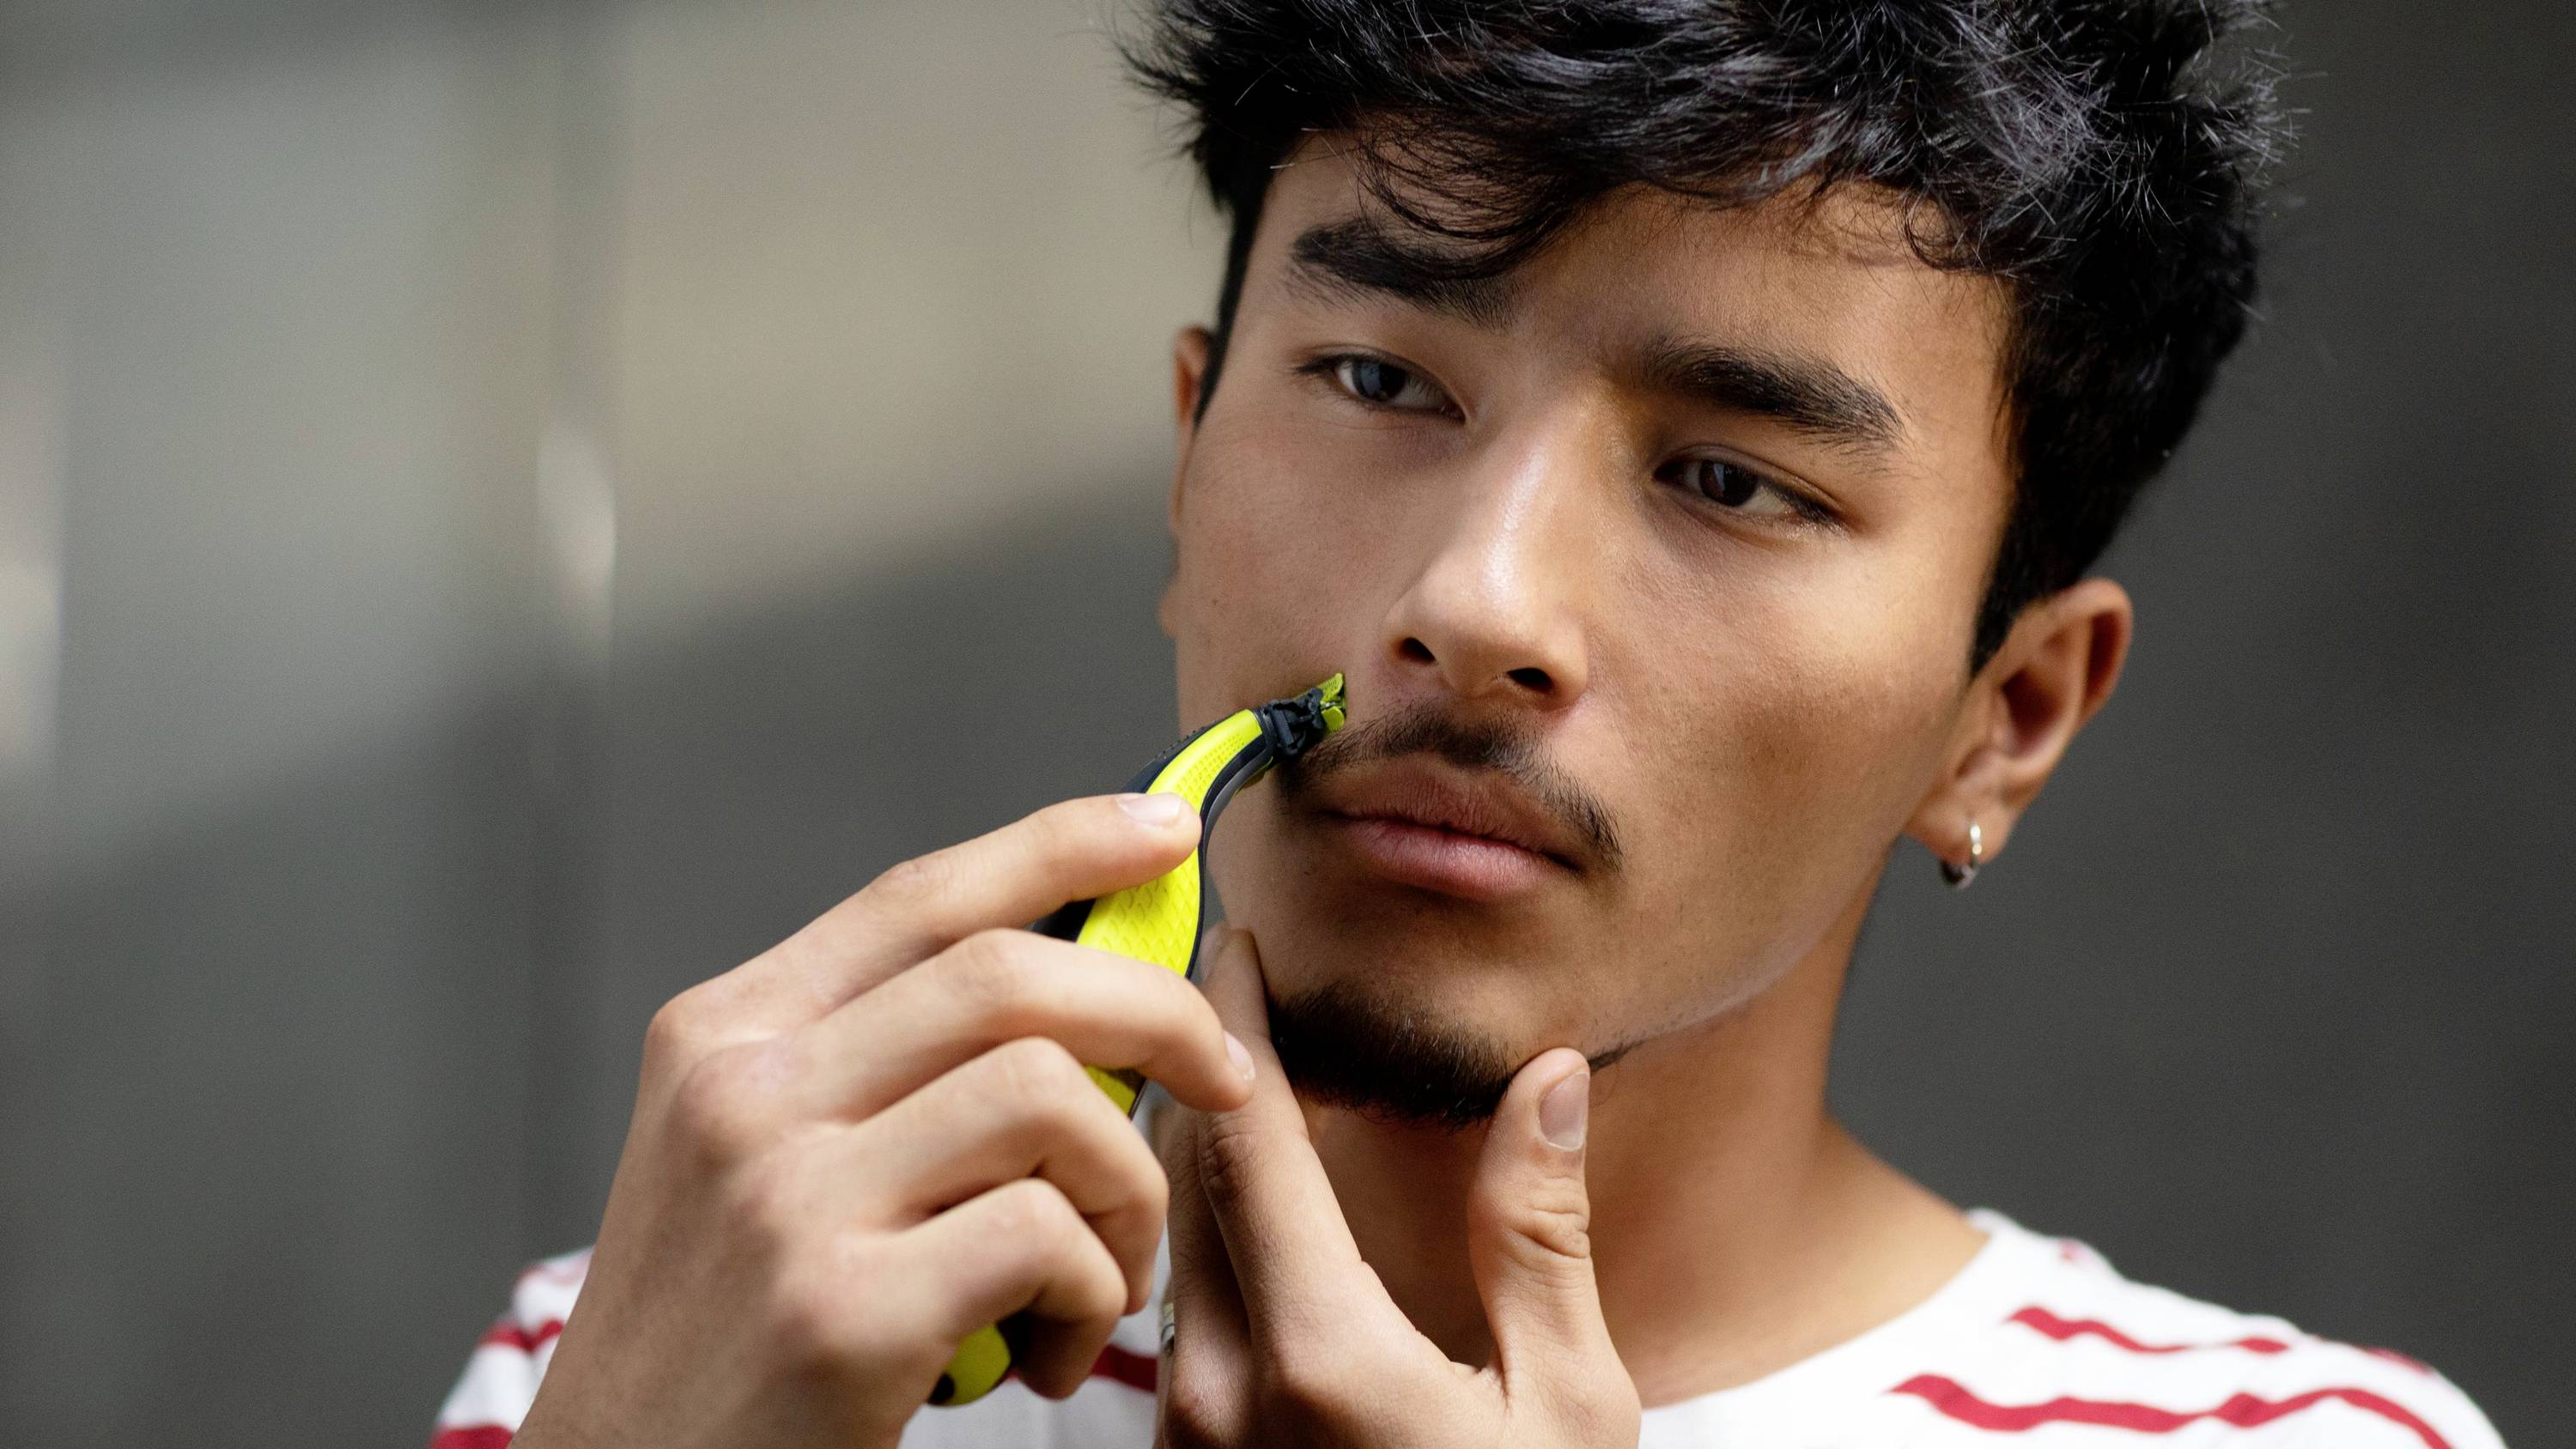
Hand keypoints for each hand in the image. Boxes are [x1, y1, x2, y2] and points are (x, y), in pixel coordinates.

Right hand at [512, 793, 1256, 1448]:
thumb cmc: (721, 1340)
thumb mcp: (754, 1162)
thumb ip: (880, 1067)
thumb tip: (1076, 987)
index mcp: (725, 1036)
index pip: (921, 898)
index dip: (1061, 845)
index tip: (1166, 836)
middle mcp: (744, 1094)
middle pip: (1008, 973)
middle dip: (1156, 1012)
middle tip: (1222, 1078)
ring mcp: (785, 1198)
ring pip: (1047, 1097)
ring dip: (1129, 1190)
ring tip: (1105, 1276)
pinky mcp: (839, 1311)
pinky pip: (1045, 1236)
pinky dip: (1092, 1292)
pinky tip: (1051, 1349)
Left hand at [1155, 928, 1641, 1447]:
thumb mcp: (1570, 1406)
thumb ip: (1541, 1240)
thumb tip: (1551, 1078)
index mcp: (1323, 1357)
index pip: (1246, 1143)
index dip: (1237, 1027)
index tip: (1242, 945)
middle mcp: (1222, 1391)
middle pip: (1188, 1179)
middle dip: (1214, 1070)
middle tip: (1248, 990)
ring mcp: (1191, 1437)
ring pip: (1171, 1243)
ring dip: (1206, 1151)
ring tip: (1250, 1079)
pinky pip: (1172, 1311)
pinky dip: (1204, 1231)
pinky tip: (1255, 1203)